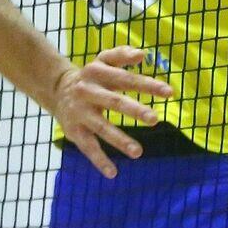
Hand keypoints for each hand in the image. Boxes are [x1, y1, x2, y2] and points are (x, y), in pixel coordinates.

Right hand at [50, 46, 173, 178]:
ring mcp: (81, 112)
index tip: (169, 92)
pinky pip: (88, 147)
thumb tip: (143, 54)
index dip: (148, 85)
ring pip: (101, 127)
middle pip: (114, 102)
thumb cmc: (92, 76)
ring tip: (138, 152)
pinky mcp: (74, 132)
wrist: (57, 90)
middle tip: (155, 119)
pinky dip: (99, 161)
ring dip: (119, 140)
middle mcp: (88, 91)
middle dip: (135, 110)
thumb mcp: (103, 60)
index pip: (126, 79)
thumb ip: (122, 54)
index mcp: (98, 72)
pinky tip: (113, 173)